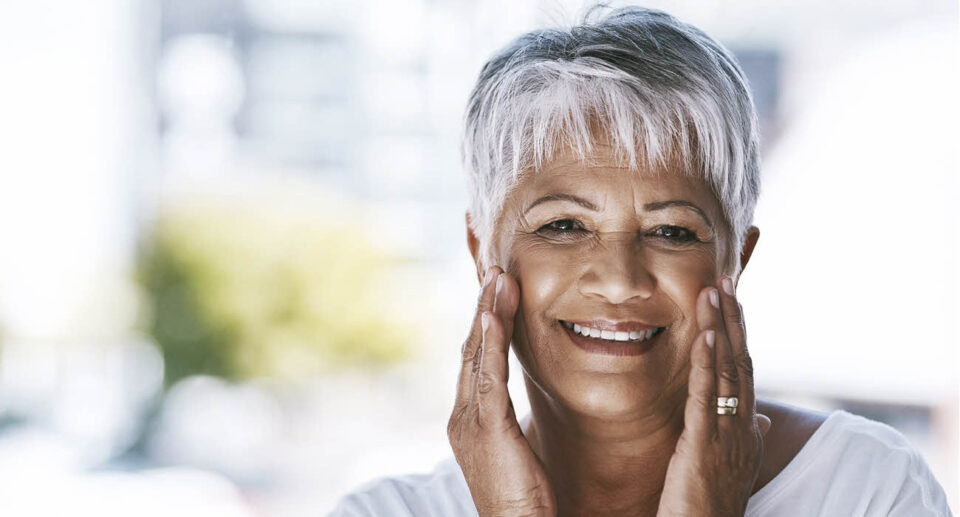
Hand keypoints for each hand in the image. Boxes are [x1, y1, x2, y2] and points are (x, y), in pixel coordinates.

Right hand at [447, 266, 556, 516]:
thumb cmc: (523, 503)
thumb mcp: (515, 453)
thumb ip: (509, 424)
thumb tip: (516, 404)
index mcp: (468, 420)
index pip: (476, 360)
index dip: (485, 324)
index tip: (497, 292)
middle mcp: (461, 416)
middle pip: (471, 349)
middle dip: (483, 307)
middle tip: (495, 271)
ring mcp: (469, 422)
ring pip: (476, 354)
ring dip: (488, 312)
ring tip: (498, 278)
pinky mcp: (485, 429)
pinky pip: (488, 376)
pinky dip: (489, 341)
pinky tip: (493, 313)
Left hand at [657, 276, 771, 516]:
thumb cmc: (710, 504)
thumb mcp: (729, 463)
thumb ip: (742, 435)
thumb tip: (761, 416)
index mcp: (746, 430)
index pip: (745, 372)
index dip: (740, 335)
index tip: (731, 302)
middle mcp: (743, 428)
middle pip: (741, 362)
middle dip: (733, 320)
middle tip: (724, 280)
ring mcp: (727, 436)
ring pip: (726, 372)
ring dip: (720, 329)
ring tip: (713, 293)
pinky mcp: (703, 446)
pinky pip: (706, 397)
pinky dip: (706, 363)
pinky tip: (705, 336)